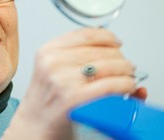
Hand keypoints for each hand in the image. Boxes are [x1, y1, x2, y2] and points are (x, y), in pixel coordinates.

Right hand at [3, 28, 146, 139]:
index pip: (86, 34)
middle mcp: (54, 62)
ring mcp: (64, 80)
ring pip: (111, 65)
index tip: (116, 42)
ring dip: (126, 71)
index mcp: (48, 52)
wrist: (34, 129)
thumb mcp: (53, 71)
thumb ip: (80, 56)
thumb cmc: (45, 103)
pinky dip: (126, 85)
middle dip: (120, 58)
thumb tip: (115, 47)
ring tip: (129, 77)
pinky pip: (112, 84)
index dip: (108, 37)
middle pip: (102, 50)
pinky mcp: (75, 98)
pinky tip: (128, 87)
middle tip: (126, 67)